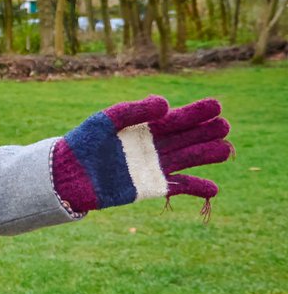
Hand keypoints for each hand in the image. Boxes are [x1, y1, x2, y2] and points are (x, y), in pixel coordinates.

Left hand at [52, 95, 231, 214]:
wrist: (67, 175)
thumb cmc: (84, 143)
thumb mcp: (106, 121)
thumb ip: (133, 111)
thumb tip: (166, 104)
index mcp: (142, 127)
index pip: (174, 118)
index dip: (195, 113)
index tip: (216, 107)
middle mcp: (152, 145)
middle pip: (185, 137)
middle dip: (205, 131)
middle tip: (224, 126)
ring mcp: (153, 166)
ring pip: (186, 158)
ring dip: (206, 155)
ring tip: (226, 150)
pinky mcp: (150, 187)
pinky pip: (178, 186)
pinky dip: (196, 188)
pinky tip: (213, 188)